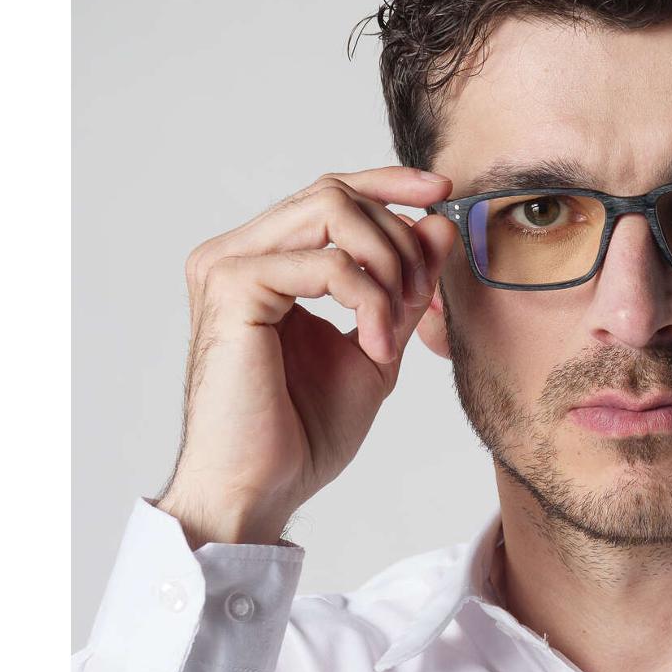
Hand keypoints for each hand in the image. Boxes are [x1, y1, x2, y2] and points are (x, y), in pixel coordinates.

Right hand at [154, 167, 458, 546]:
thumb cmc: (302, 431)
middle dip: (398, 239)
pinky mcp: (233, 287)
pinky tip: (374, 346)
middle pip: (335, 193)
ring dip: (386, 264)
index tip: (442, 194)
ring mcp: (228, 265)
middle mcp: (237, 253)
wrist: (261, 488)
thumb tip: (438, 222)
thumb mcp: (375, 344)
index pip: (329, 194)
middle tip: (419, 299)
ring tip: (392, 328)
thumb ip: (402, 286)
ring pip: (332, 210)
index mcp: (263, 261)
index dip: (389, 183)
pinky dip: (368, 300)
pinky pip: (326, 263)